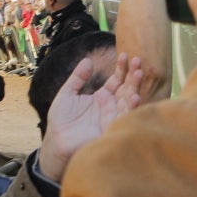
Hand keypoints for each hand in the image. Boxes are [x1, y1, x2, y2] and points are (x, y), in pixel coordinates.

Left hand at [39, 53, 145, 181]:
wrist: (56, 140)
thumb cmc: (61, 120)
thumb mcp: (67, 93)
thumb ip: (78, 77)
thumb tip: (88, 60)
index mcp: (101, 97)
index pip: (116, 80)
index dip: (121, 68)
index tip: (124, 55)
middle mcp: (110, 106)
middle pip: (126, 87)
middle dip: (132, 74)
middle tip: (138, 60)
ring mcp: (112, 116)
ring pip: (128, 99)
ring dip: (135, 86)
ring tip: (139, 73)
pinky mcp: (111, 128)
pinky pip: (124, 117)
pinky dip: (130, 107)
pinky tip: (134, 96)